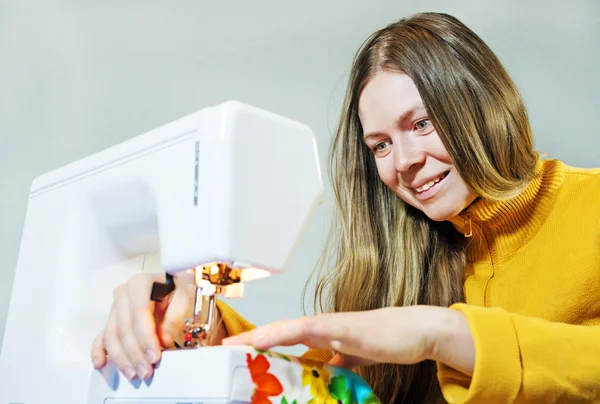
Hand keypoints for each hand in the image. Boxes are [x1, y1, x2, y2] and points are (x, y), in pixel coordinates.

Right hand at [90, 273, 198, 380]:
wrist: (170, 284)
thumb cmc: (177, 289)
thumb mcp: (183, 297)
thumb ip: (174, 317)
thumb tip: (163, 340)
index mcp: (140, 283)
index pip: (139, 313)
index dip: (145, 337)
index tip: (154, 357)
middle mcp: (123, 294)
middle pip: (124, 328)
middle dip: (134, 353)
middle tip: (146, 371)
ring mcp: (115, 307)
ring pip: (112, 336)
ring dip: (121, 358)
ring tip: (134, 374)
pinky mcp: (111, 320)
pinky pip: (101, 337)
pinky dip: (99, 351)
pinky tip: (101, 363)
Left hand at [223, 305, 474, 374]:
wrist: (416, 330)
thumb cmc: (386, 341)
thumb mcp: (353, 358)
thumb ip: (334, 361)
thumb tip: (319, 371)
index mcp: (322, 334)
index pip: (284, 337)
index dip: (259, 343)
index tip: (235, 352)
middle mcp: (322, 326)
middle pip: (279, 330)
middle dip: (251, 339)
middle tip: (223, 349)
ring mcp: (333, 324)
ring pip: (289, 327)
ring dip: (261, 336)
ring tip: (236, 345)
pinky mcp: (346, 327)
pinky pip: (312, 329)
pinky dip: (289, 332)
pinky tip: (273, 337)